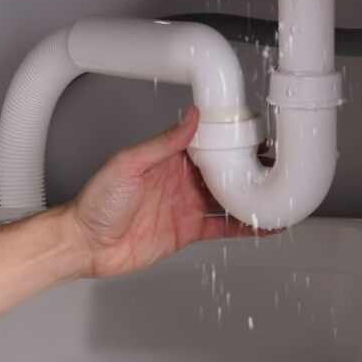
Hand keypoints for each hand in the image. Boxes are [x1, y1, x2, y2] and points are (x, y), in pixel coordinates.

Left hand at [64, 106, 267, 279]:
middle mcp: (180, 180)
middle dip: (248, 166)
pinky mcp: (186, 231)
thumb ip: (163, 143)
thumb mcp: (129, 164)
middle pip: (223, 170)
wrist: (85, 244)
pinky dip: (242, 227)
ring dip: (250, 196)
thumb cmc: (96, 202)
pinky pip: (221, 227)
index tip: (253, 134)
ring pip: (227, 198)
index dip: (230, 139)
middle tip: (274, 164)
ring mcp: (185, 205)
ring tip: (276, 193)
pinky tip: (260, 226)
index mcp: (168, 158)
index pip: (206, 143)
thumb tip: (190, 118)